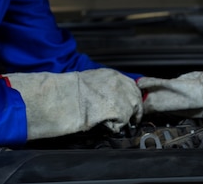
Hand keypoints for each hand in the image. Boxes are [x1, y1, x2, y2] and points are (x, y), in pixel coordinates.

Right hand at [3, 68, 142, 139]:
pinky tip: (105, 125)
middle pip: (136, 99)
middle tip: (130, 120)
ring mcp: (123, 98)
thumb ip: (105, 85)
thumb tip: (110, 95)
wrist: (67, 97)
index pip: (131, 86)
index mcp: (114, 75)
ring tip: (113, 123)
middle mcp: (122, 84)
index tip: (130, 106)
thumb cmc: (72, 90)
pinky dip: (115, 127)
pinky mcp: (121, 112)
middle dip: (133, 110)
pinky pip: (122, 124)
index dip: (130, 98)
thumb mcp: (92, 79)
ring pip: (132, 112)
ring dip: (124, 118)